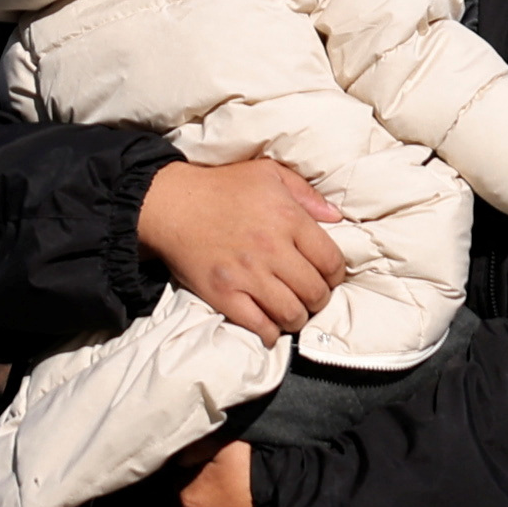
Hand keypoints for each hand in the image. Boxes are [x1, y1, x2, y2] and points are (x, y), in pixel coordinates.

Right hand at [142, 157, 348, 341]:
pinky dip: (271, 332)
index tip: (327, 276)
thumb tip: (336, 217)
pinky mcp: (224, 295)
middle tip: (310, 296)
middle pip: (316, 292)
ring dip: (298, 317)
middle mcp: (271, 249)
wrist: (171, 204)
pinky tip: (270, 324)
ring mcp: (247, 275)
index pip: (331, 261)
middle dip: (319, 299)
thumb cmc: (221, 187)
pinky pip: (260, 326)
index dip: (335, 275)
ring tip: (291, 310)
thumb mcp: (269, 174)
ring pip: (292, 314)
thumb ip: (306, 194)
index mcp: (288, 218)